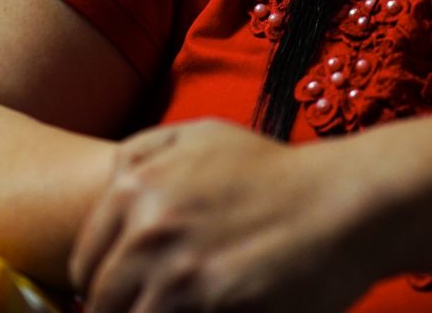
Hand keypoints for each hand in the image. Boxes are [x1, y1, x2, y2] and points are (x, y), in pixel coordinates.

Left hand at [69, 119, 386, 312]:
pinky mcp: (208, 305)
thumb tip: (108, 188)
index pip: (84, 266)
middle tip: (171, 301)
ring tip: (194, 304)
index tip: (134, 293)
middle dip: (128, 308)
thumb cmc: (280, 174)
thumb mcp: (206, 136)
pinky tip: (218, 308)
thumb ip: (144, 151)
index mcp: (135, 187)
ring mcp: (176, 272)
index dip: (105, 287)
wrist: (347, 204)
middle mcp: (146, 228)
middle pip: (103, 302)